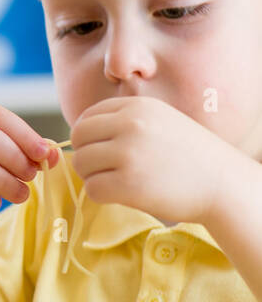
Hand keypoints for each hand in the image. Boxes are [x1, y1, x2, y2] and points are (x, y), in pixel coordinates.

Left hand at [71, 96, 238, 224]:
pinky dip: (101, 195)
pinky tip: (121, 195)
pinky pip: (92, 189)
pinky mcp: (128, 184)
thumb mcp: (159, 121)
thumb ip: (123, 121)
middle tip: (105, 170)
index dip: (88, 137)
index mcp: (136, 106)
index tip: (102, 150)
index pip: (87, 117)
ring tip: (117, 181)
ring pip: (81, 164)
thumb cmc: (188, 155)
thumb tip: (77, 134)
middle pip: (78, 138)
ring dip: (93, 176)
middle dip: (86, 155)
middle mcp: (130, 124)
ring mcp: (128, 153)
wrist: (223, 184)